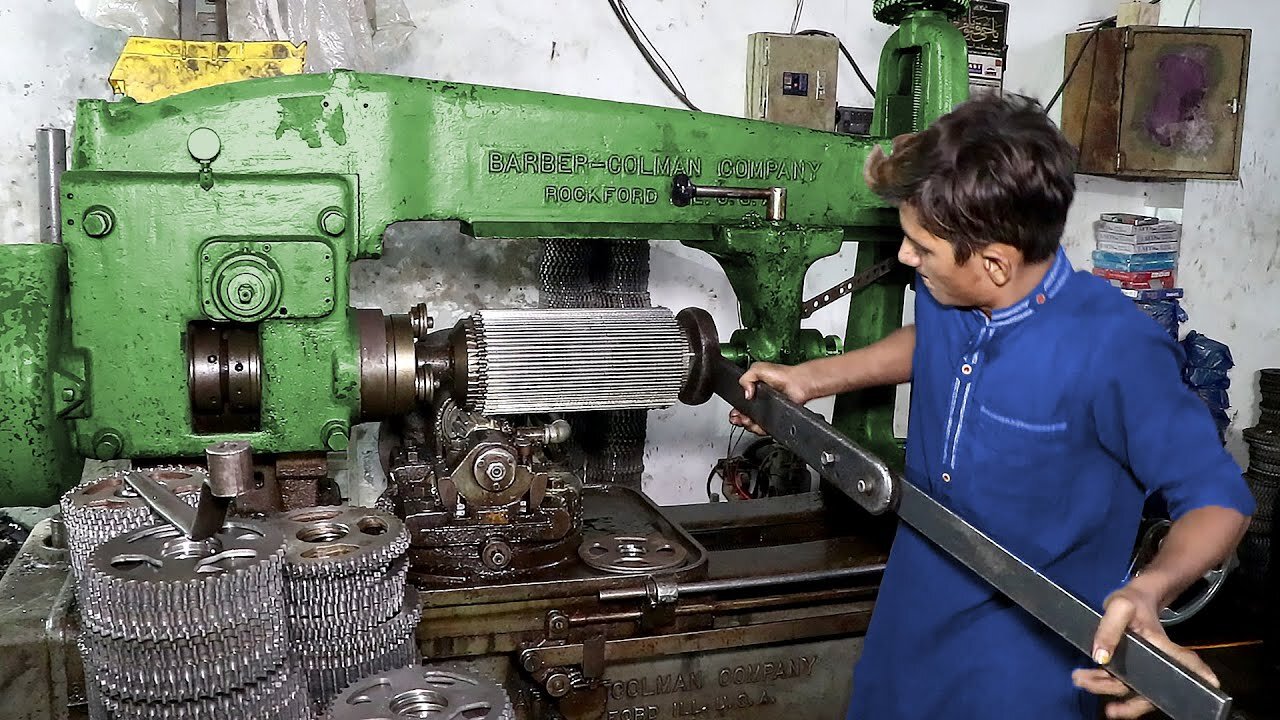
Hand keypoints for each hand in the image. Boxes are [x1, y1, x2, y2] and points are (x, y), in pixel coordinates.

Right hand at [727, 362, 813, 435]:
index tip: (734, 412)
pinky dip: (759, 428)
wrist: (798, 384)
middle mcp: (759, 401)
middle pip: (744, 416)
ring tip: (748, 420)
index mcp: (752, 390)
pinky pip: (764, 428)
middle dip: (739, 418)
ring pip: (752, 424)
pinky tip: (758, 424)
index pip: (739, 403)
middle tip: (740, 417)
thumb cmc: (783, 375)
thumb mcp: (757, 369)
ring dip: (748, 424)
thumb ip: (745, 378)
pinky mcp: (774, 419)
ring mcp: (766, 411)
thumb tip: (745, 394)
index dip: (736, 409)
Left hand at [1071, 583, 1219, 718]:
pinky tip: (1084, 678)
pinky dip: (1101, 682)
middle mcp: (1158, 662)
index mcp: (1164, 647)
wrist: (1129, 599)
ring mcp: (1144, 667)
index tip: (1210, 686)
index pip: (1185, 664)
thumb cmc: (1132, 601)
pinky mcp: (1130, 667)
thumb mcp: (1119, 607)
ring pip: (1130, 689)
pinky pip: (1119, 682)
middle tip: (1108, 709)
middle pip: (1151, 691)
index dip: (1198, 678)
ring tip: (1080, 679)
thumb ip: (1110, 629)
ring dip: (1105, 689)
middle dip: (1130, 705)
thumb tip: (1101, 658)